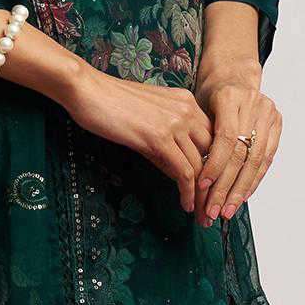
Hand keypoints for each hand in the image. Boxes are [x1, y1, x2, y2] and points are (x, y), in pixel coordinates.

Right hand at [63, 66, 215, 212]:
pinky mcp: (159, 138)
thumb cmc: (110, 102)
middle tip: (212, 208)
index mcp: (187, 102)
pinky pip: (184, 172)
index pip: (214, 140)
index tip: (214, 189)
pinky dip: (188, 193)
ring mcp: (175, 123)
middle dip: (215, 185)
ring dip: (203, 196)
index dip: (217, 167)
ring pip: (202, 167)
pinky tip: (185, 205)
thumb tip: (179, 170)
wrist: (87, 89)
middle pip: (214, 155)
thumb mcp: (149, 116)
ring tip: (201, 215)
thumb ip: (168, 139)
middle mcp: (187, 110)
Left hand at [191, 63, 281, 224]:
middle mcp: (253, 103)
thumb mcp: (198, 109)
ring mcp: (269, 112)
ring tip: (227, 210)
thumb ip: (199, 138)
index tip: (201, 188)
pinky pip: (267, 158)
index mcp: (230, 97)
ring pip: (256, 160)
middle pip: (241, 153)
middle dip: (226, 186)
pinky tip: (242, 196)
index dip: (214, 166)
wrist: (233, 75)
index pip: (225, 139)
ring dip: (241, 189)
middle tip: (214, 210)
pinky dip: (254, 179)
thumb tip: (188, 178)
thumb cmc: (210, 96)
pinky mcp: (278, 122)